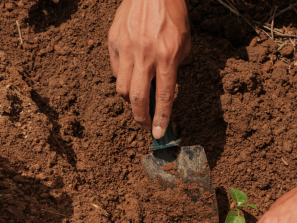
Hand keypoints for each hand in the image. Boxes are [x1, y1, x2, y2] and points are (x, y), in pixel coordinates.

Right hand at [108, 0, 189, 138]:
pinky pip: (115, 70)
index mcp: (167, 57)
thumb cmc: (172, 14)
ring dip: (131, 99)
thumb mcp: (183, 43)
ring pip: (122, 88)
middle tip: (145, 125)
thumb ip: (174, 68)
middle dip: (141, 118)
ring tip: (139, 98)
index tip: (159, 134)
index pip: (164, 97)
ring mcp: (126, 49)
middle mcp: (145, 55)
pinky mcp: (113, 42)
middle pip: (137, 99)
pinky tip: (131, 74)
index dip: (161, 119)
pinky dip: (123, 78)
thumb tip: (164, 90)